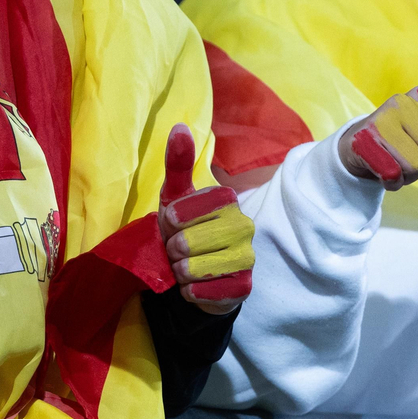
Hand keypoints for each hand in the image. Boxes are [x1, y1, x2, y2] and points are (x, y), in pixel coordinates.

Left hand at [159, 123, 254, 314]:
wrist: (195, 274)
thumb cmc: (183, 229)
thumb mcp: (175, 197)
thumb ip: (178, 163)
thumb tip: (179, 127)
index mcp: (227, 200)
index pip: (182, 212)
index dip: (169, 223)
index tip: (172, 225)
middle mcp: (244, 225)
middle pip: (187, 243)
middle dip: (173, 250)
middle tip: (178, 249)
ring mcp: (248, 257)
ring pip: (194, 268)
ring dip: (180, 272)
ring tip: (185, 267)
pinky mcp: (245, 287)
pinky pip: (203, 292)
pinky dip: (190, 292)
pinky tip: (194, 286)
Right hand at [338, 59, 417, 190]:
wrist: (360, 148)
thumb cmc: (409, 134)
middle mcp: (401, 102)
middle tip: (412, 154)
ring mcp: (379, 120)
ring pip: (416, 167)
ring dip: (409, 175)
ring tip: (396, 160)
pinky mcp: (362, 142)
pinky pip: (393, 175)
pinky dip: (392, 182)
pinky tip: (381, 169)